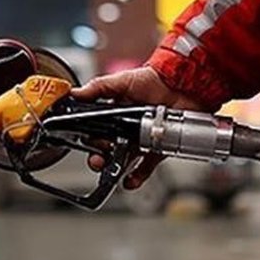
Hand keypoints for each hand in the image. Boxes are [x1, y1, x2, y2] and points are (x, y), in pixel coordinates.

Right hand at [71, 67, 203, 189]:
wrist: (184, 84)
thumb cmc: (155, 78)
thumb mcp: (121, 80)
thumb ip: (98, 88)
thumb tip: (74, 94)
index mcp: (116, 111)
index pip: (97, 129)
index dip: (91, 138)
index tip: (89, 143)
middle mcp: (127, 127)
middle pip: (107, 147)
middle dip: (99, 156)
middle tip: (99, 158)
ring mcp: (142, 138)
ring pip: (123, 158)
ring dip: (114, 168)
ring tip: (111, 170)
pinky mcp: (157, 147)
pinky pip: (145, 166)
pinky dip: (136, 177)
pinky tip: (129, 181)